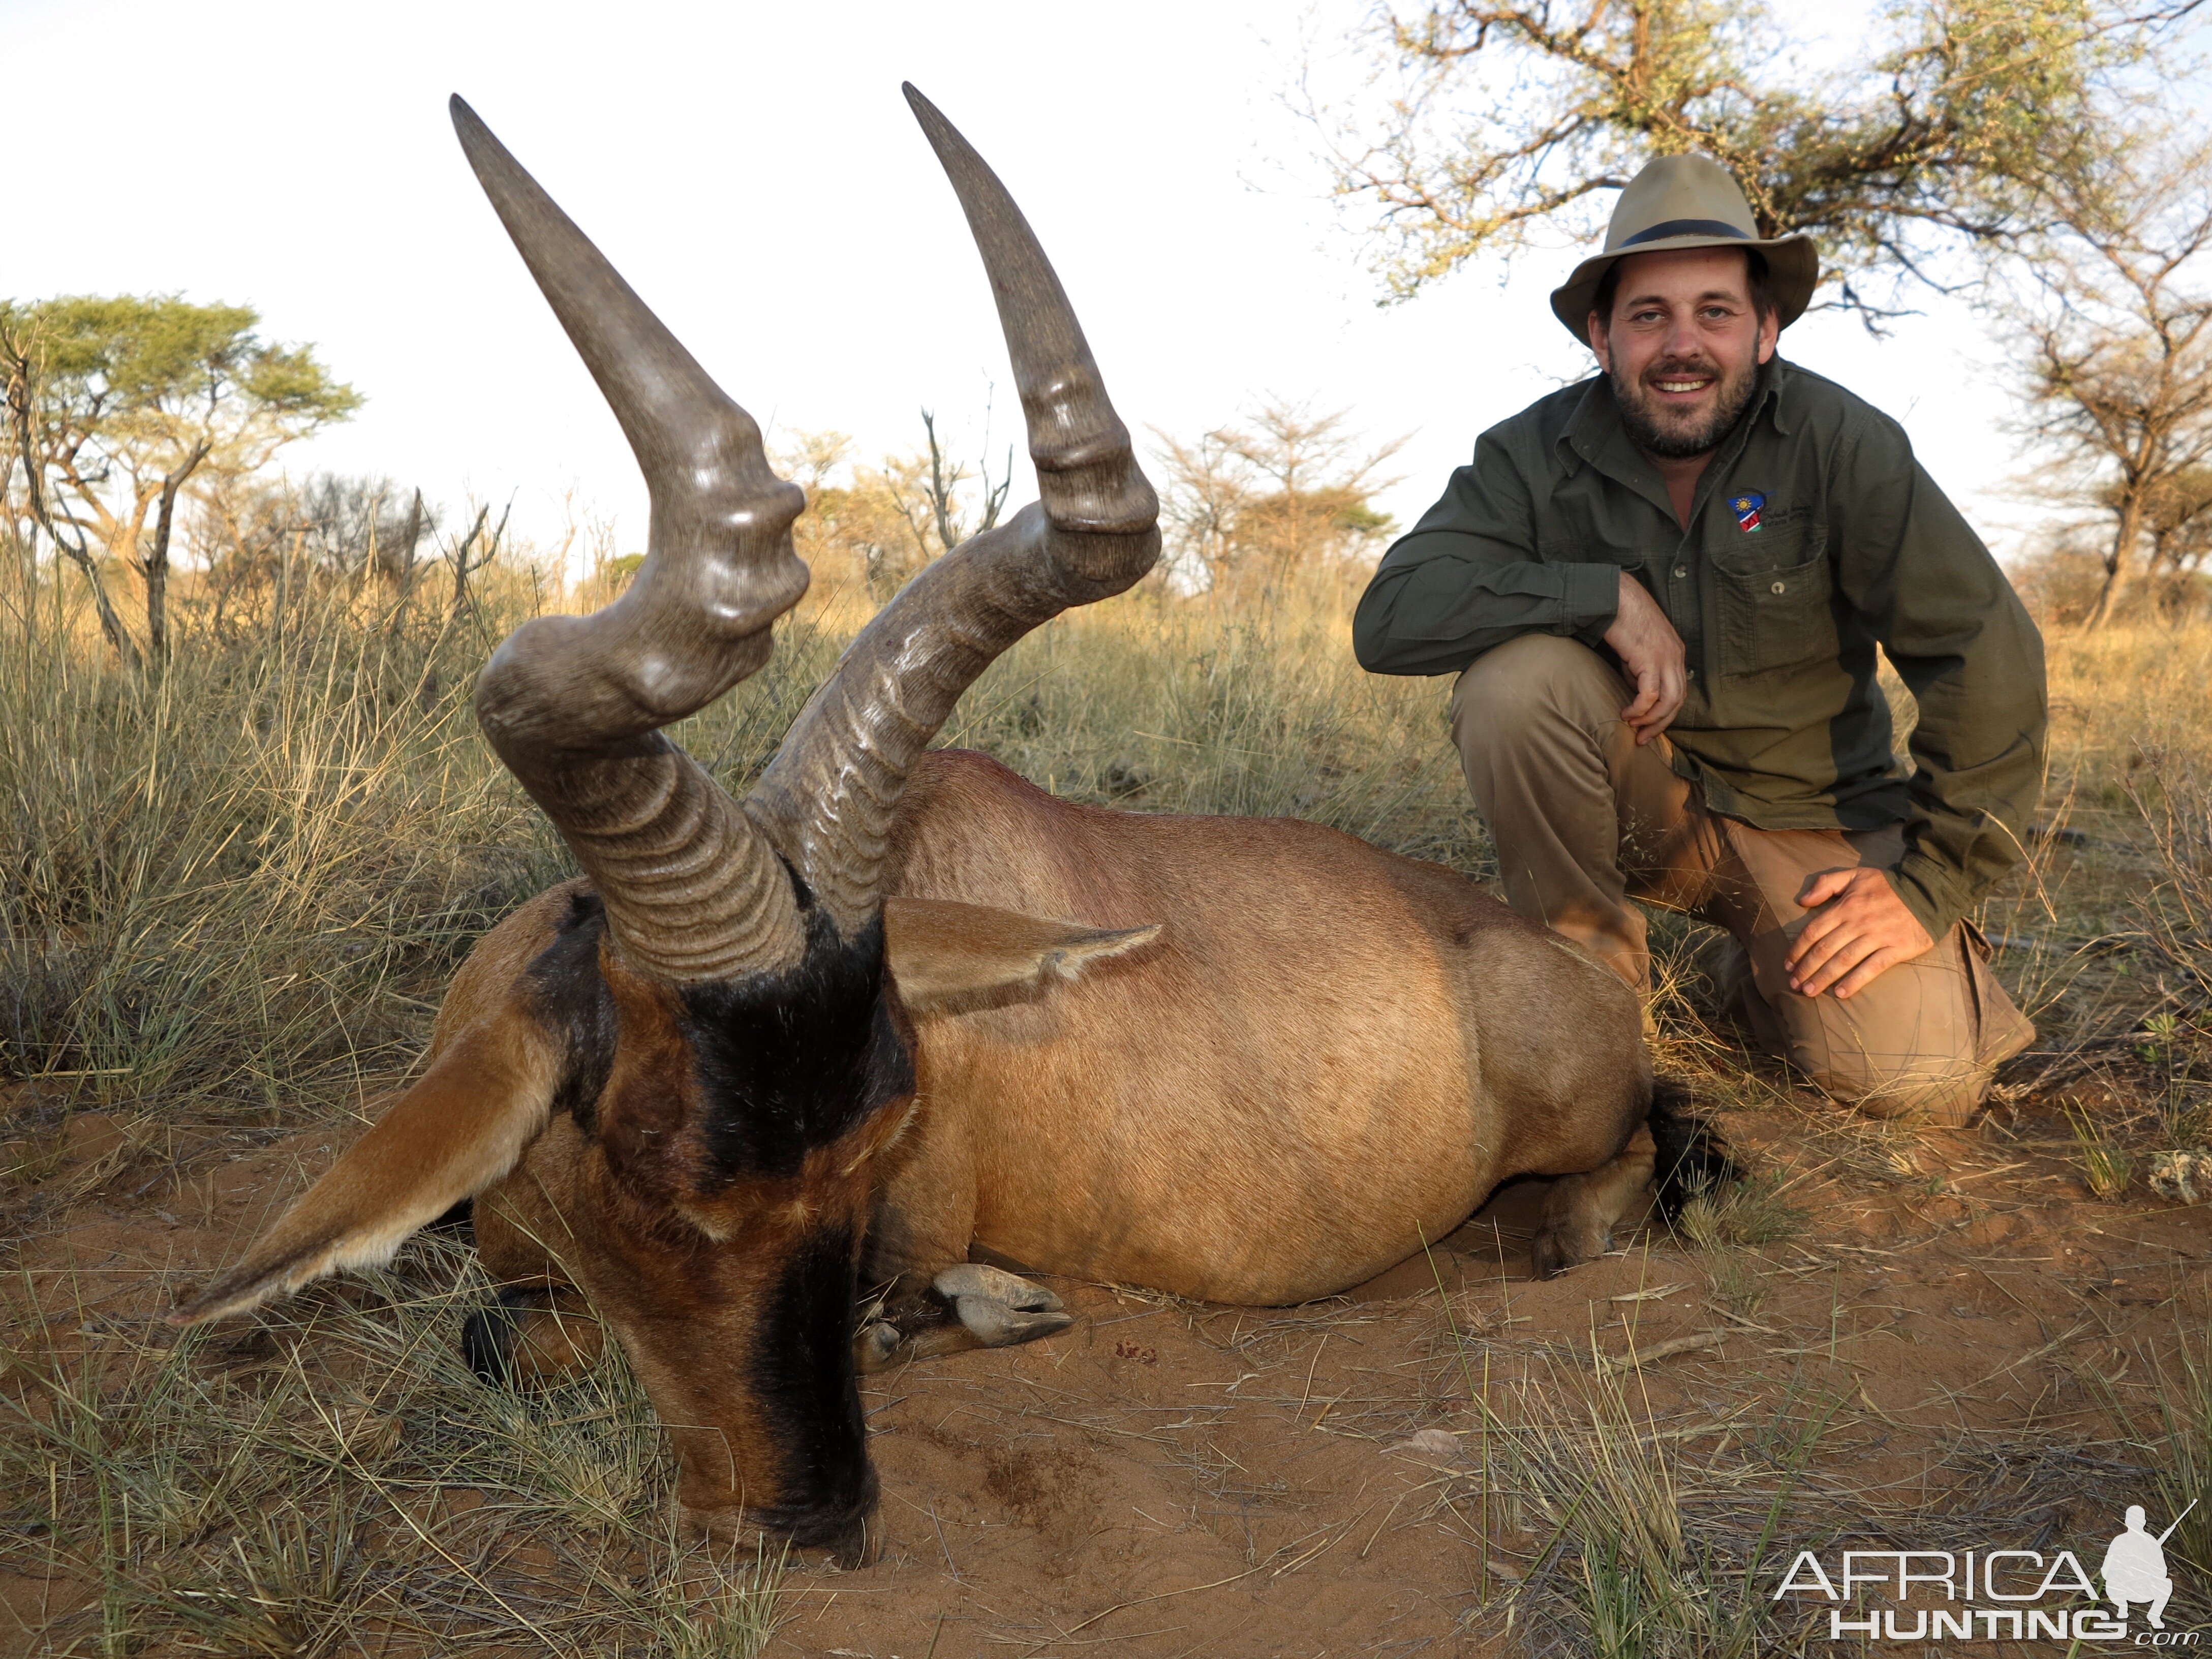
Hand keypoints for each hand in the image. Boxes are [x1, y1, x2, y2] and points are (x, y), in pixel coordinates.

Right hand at [1602, 571, 1685, 743]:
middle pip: (1678, 701)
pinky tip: (1626, 713)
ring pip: (1668, 701)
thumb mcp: (1635, 650)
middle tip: (1644, 738)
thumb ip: (1639, 671)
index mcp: (1675, 654)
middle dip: (1661, 724)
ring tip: (1633, 727)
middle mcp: (1676, 657)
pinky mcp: (1650, 659)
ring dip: (1651, 720)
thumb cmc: (1622, 620)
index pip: (1678, 691)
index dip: (1665, 713)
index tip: (1649, 727)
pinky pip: (1650, 694)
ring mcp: (1666, 658)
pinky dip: (1639, 709)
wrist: (1615, 598)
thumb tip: (1635, 692)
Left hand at [1784, 867, 1934, 998]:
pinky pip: (1872, 968)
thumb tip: (1802, 901)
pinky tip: (1841, 993)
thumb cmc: (1888, 886)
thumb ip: (1827, 883)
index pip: (1814, 931)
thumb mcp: (1856, 875)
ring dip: (1824, 978)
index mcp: (1846, 906)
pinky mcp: (1896, 949)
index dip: (1798, 949)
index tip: (1788, 964)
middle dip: (1807, 968)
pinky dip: (1855, 981)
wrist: (1929, 891)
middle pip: (1825, 949)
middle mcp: (1858, 923)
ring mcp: (1878, 937)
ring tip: (1810, 992)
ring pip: (1844, 960)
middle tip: (1794, 984)